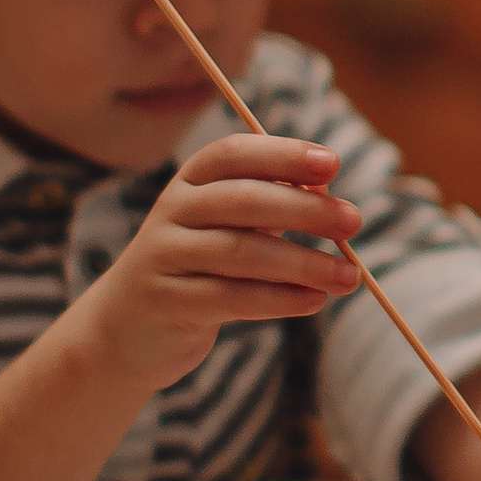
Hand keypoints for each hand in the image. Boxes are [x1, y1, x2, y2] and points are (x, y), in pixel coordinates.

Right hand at [77, 133, 361, 396]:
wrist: (127, 327)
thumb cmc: (199, 264)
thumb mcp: (231, 226)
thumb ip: (274, 202)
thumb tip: (327, 187)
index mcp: (190, 181)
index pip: (234, 153)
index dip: (283, 154)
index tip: (332, 164)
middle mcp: (173, 211)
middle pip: (242, 200)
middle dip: (304, 209)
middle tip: (353, 222)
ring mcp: (165, 256)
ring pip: (240, 253)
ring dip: (303, 263)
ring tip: (349, 276)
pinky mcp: (167, 302)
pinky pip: (231, 297)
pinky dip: (279, 299)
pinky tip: (314, 301)